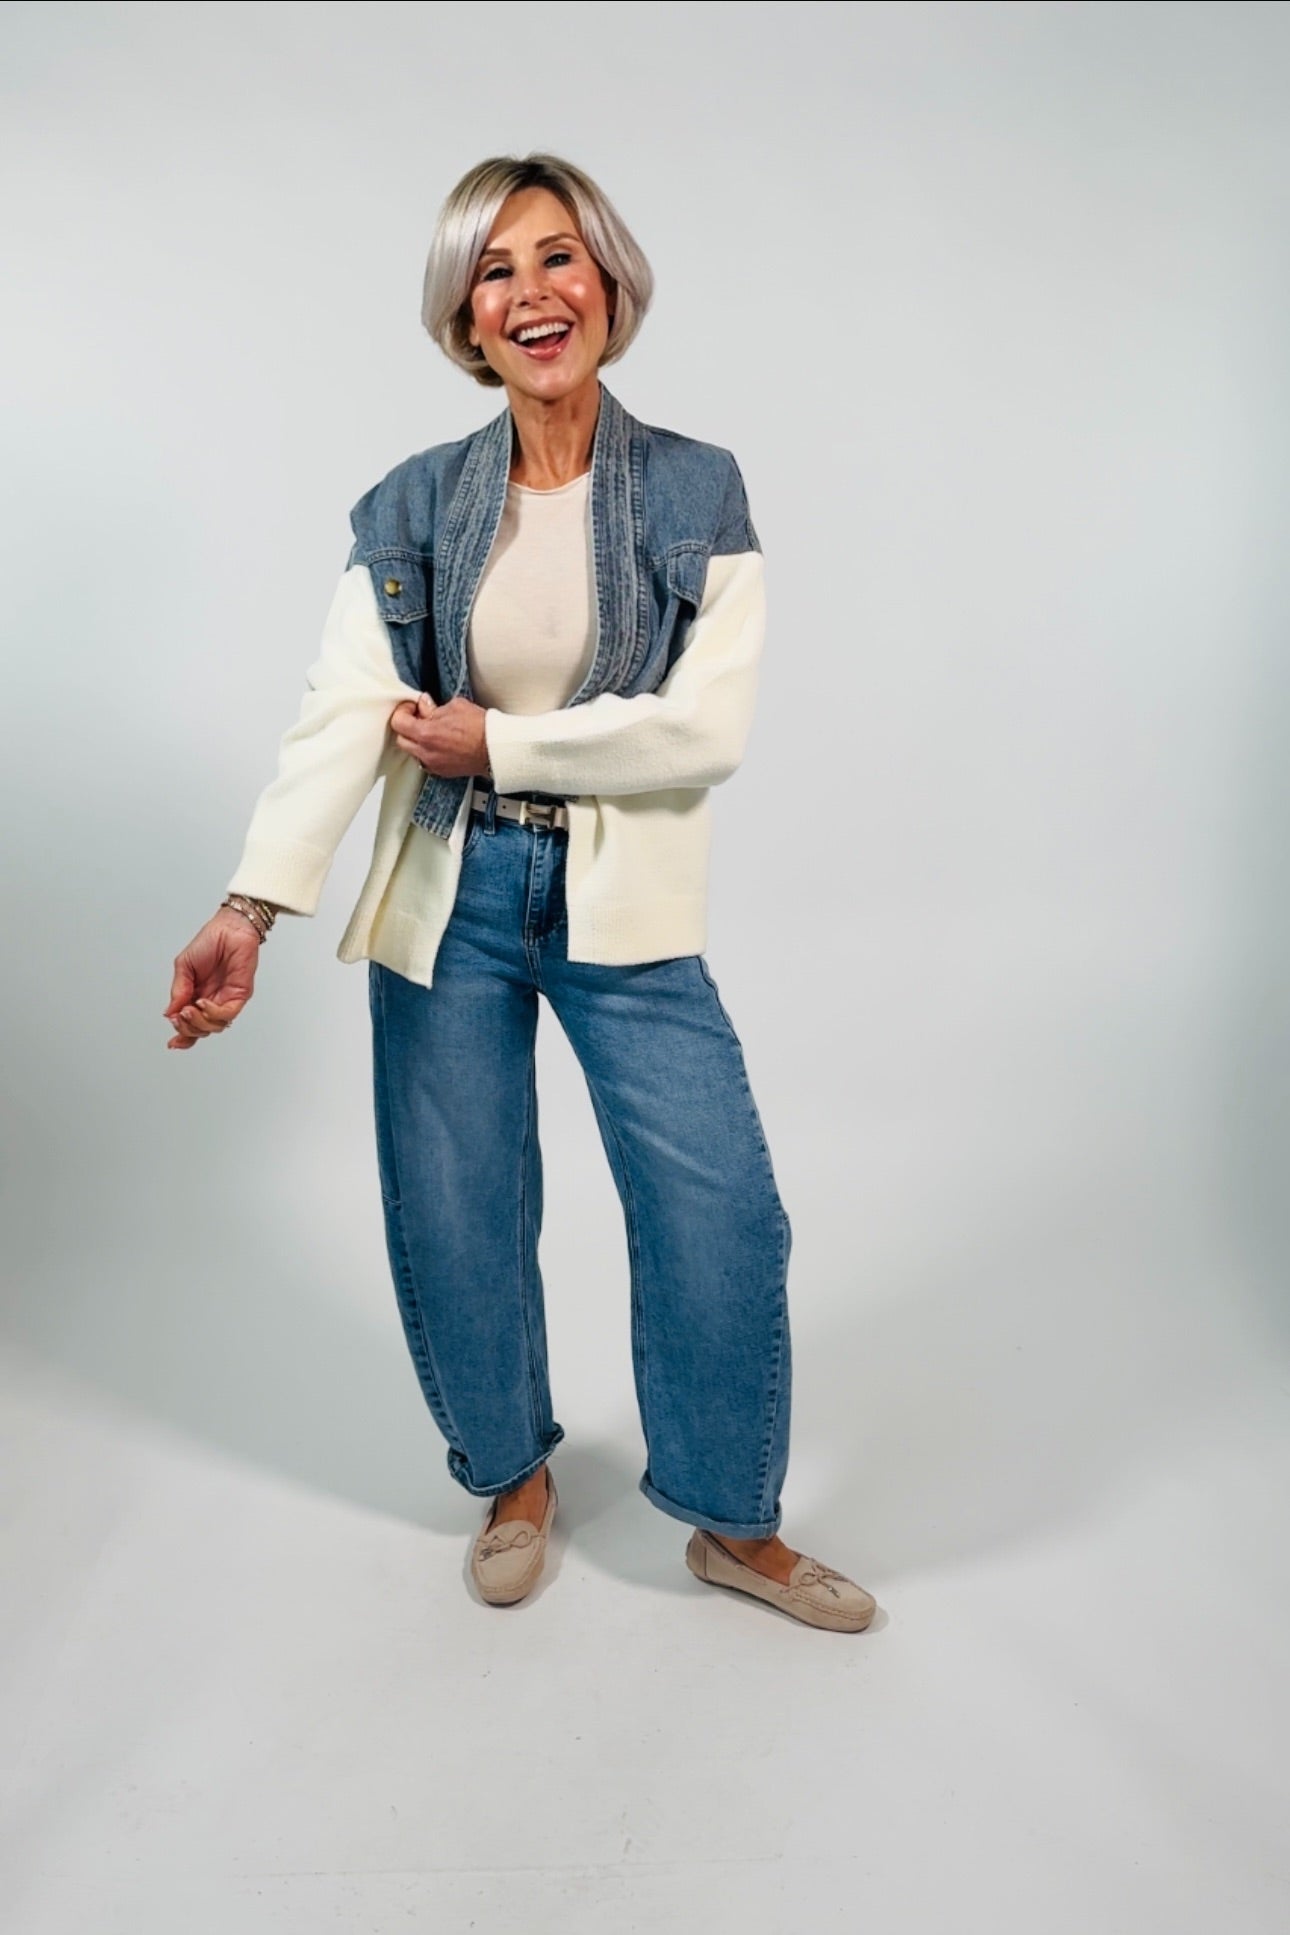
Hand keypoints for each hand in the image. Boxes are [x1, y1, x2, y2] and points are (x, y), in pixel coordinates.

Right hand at [165, 909, 261, 1050]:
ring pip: (215, 1027)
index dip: (182, 1036)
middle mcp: (212, 1000)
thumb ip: (178, 991)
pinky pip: (227, 1014)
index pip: (190, 1023)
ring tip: (189, 1009)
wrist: (228, 928)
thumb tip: (170, 1013)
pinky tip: (202, 1003)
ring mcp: (226, 999)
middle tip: (180, 1017)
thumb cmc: (209, 942)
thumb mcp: (184, 967)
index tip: (172, 1042)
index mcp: (196, 995)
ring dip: (199, 1022)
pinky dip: (212, 1013)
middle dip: (188, 1029)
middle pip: (202, 1030)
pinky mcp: (240, 995)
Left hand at [390, 693, 490, 780]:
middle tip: (418, 718)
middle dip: (407, 727)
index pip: (398, 722)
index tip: (411, 707)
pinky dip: (427, 752)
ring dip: (417, 741)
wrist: (495, 749)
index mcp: (426, 733)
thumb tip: (424, 704)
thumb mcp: (456, 706)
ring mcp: (433, 764)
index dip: (403, 711)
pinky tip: (439, 744)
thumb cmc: (480, 728)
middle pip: (401, 739)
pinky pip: (426, 761)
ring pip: (413, 752)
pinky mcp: (442, 772)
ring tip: (431, 732)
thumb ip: (434, 706)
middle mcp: (425, 752)